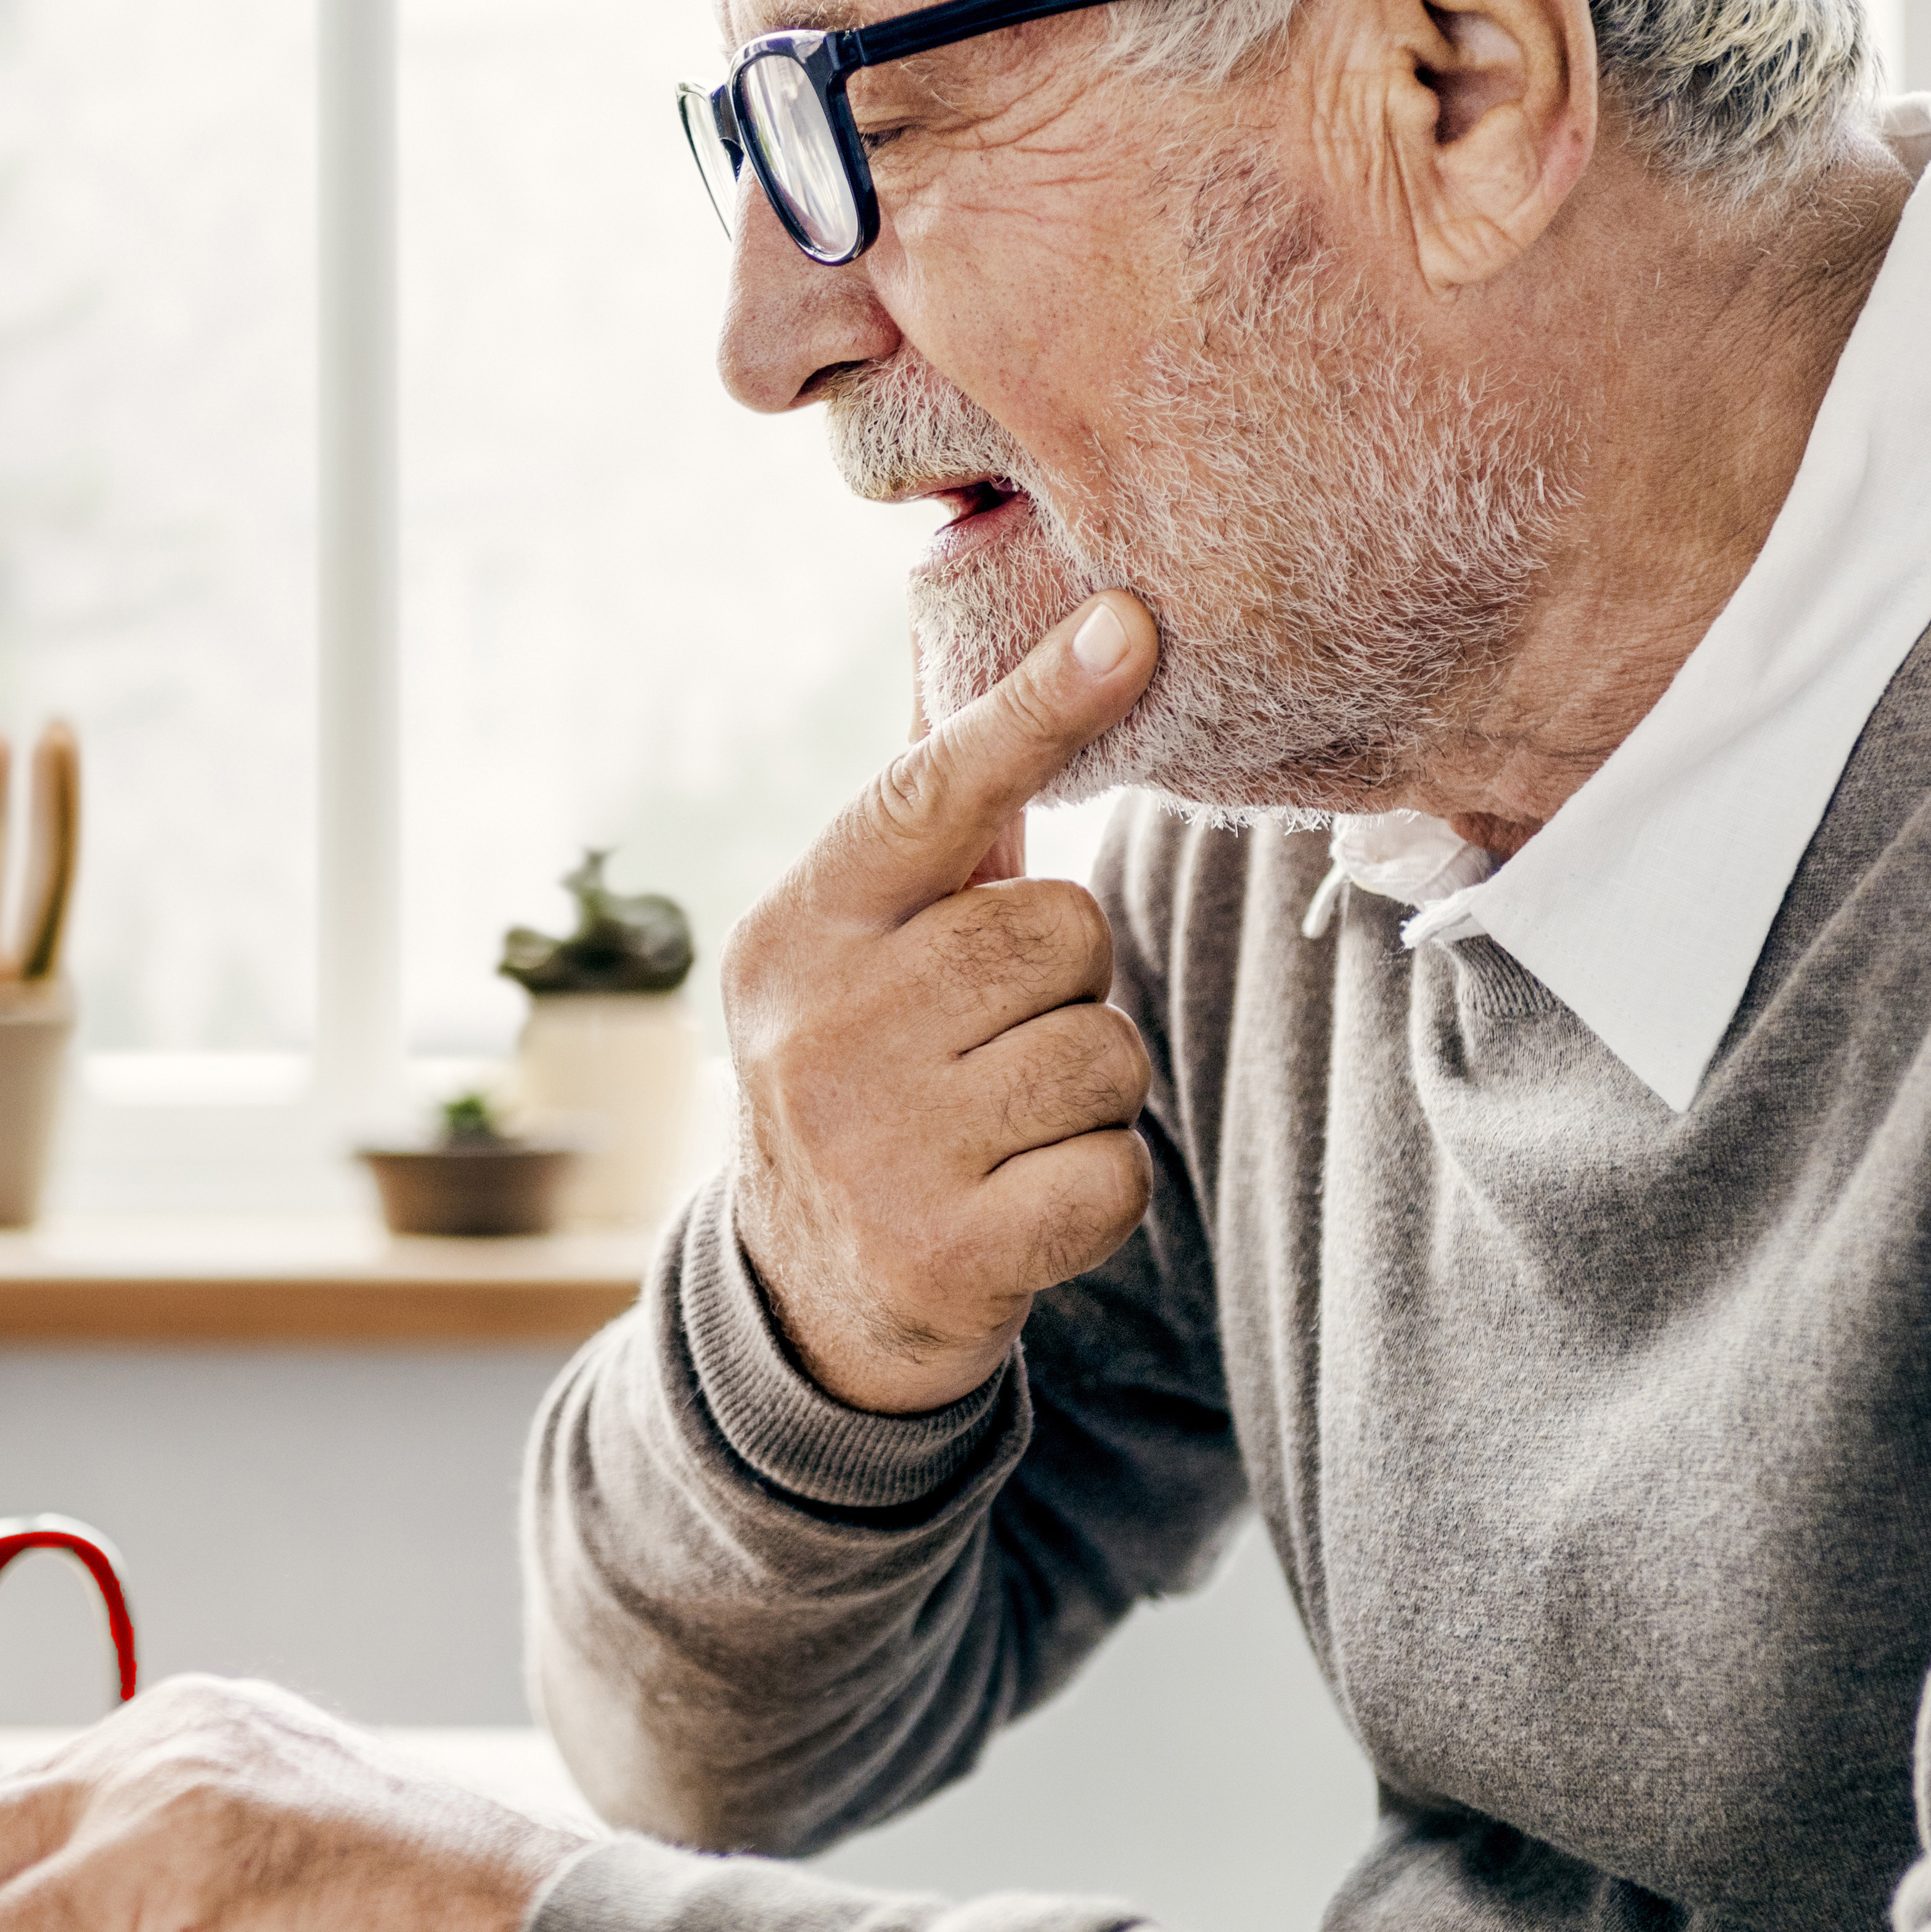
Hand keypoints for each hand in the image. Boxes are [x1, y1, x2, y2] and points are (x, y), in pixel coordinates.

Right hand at [720, 589, 1163, 1412]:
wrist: (804, 1302)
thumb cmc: (869, 1078)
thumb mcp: (856, 950)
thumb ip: (928, 825)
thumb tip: (972, 647)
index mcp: (799, 929)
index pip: (928, 794)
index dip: (1036, 709)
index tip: (1131, 629)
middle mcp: (818, 1028)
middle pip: (1059, 930)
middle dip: (1066, 984)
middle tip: (992, 1040)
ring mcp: (874, 1146)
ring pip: (1104, 1053)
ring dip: (1085, 1094)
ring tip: (1002, 1126)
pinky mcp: (942, 1252)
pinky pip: (1116, 1171)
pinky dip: (1098, 1190)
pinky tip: (1021, 1202)